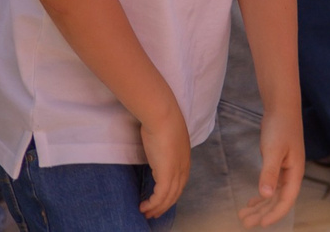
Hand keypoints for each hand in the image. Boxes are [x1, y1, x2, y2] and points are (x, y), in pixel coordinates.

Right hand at [136, 102, 192, 218]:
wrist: (162, 116)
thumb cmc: (162, 119)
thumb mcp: (166, 134)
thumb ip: (164, 144)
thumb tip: (156, 145)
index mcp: (185, 158)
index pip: (180, 181)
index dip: (171, 192)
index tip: (162, 199)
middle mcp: (183, 168)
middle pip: (175, 193)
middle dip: (164, 205)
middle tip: (154, 213)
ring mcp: (176, 172)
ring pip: (168, 198)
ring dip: (157, 208)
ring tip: (146, 213)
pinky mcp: (166, 175)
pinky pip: (160, 197)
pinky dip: (152, 204)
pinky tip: (144, 206)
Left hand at [241, 100, 303, 226]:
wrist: (281, 108)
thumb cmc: (280, 128)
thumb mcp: (273, 150)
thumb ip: (270, 173)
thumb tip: (265, 195)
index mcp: (295, 174)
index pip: (286, 201)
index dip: (274, 214)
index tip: (260, 224)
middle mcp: (291, 176)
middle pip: (278, 201)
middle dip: (263, 213)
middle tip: (245, 223)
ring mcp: (285, 171)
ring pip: (273, 195)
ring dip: (260, 206)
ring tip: (244, 215)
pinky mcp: (277, 165)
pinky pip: (270, 186)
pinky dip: (261, 195)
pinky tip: (252, 202)